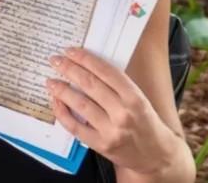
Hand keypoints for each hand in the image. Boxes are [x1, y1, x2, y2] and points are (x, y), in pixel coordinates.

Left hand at [47, 47, 182, 176]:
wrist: (156, 156)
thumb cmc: (145, 123)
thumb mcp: (139, 99)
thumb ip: (117, 85)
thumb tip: (87, 66)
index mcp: (134, 98)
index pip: (105, 72)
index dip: (85, 59)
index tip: (71, 51)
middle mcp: (123, 113)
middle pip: (90, 85)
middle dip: (69, 69)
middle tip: (56, 60)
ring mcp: (111, 130)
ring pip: (80, 104)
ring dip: (62, 90)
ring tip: (51, 81)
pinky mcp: (100, 144)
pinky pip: (75, 126)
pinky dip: (62, 112)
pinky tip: (56, 102)